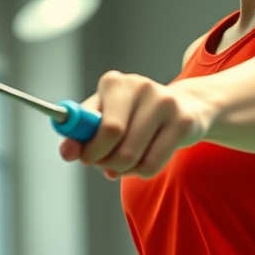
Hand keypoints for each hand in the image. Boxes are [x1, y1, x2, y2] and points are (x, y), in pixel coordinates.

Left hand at [59, 71, 209, 177]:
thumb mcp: (106, 117)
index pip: (90, 122)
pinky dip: (142, 172)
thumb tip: (67, 152)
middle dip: (103, 159)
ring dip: (123, 169)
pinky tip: (145, 162)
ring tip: (127, 163)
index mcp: (114, 83)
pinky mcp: (184, 122)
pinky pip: (151, 164)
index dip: (85, 146)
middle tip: (106, 164)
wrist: (187, 108)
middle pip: (111, 136)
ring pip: (131, 156)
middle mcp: (140, 86)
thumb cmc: (136, 116)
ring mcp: (164, 102)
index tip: (85, 158)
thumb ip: (82, 134)